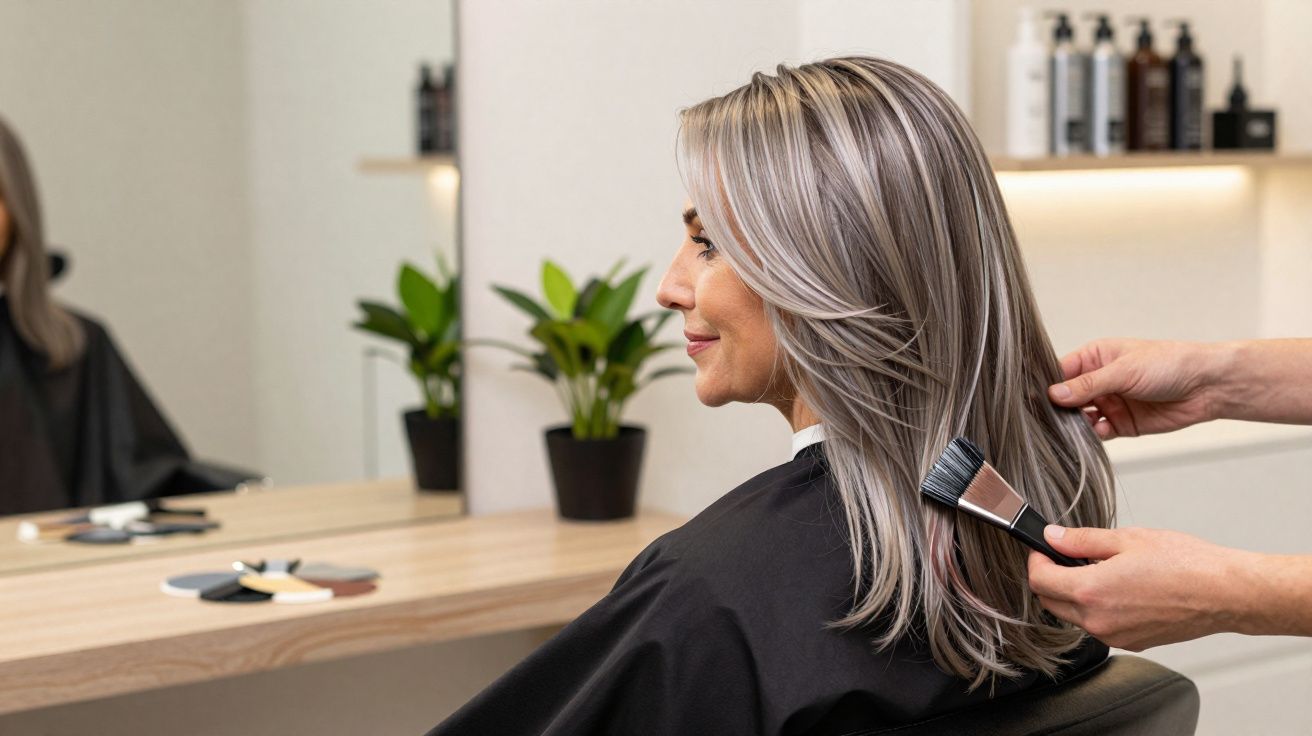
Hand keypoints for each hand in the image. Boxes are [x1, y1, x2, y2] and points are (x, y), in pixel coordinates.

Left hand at [1027, 526, 1254, 650]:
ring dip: (1074, 594)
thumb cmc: (1185, 564)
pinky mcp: (1132, 643)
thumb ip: (1082, 540)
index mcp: (1092, 591)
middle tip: (1066, 556)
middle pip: (1050, 602)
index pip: (1039, 581)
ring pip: (1074, 616)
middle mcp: (1099, 621)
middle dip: (1050, 578)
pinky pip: (1099, 626)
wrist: (1224, 593)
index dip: (1036, 561)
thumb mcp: (1127, 539)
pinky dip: (1097, 608)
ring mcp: (1115, 636)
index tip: (1043, 549)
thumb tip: (1053, 537)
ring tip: (1099, 569)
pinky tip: (1119, 588)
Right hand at [1047, 338, 1227, 438]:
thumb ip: (1087, 385)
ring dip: (1076, 424)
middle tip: (1051, 418)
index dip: (1048, 385)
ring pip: (1081, 417)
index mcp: (1096, 358)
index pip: (1061, 372)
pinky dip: (1095, 434)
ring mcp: (1110, 402)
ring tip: (1077, 426)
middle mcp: (1099, 380)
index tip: (1034, 398)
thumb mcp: (1123, 370)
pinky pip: (1099, 432)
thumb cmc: (1170, 364)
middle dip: (1060, 408)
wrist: (1207, 386)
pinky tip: (1102, 429)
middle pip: (1067, 398)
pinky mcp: (1122, 423)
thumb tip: (1054, 394)